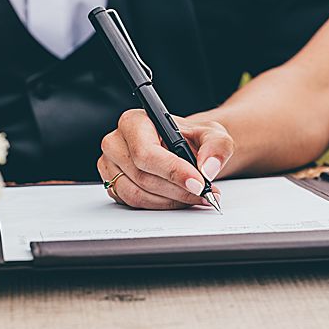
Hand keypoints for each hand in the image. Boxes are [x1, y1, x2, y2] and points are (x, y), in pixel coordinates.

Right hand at [98, 108, 232, 207]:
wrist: (185, 149)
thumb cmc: (191, 139)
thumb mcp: (212, 134)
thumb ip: (216, 146)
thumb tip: (208, 168)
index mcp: (134, 122)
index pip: (146, 152)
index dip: (173, 171)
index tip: (197, 183)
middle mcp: (117, 142)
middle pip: (143, 177)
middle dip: (178, 190)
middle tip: (203, 193)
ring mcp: (112, 165)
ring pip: (138, 194)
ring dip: (171, 201)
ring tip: (194, 196)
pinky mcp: (114, 185)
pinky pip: (134, 203)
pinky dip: (160, 206)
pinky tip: (178, 199)